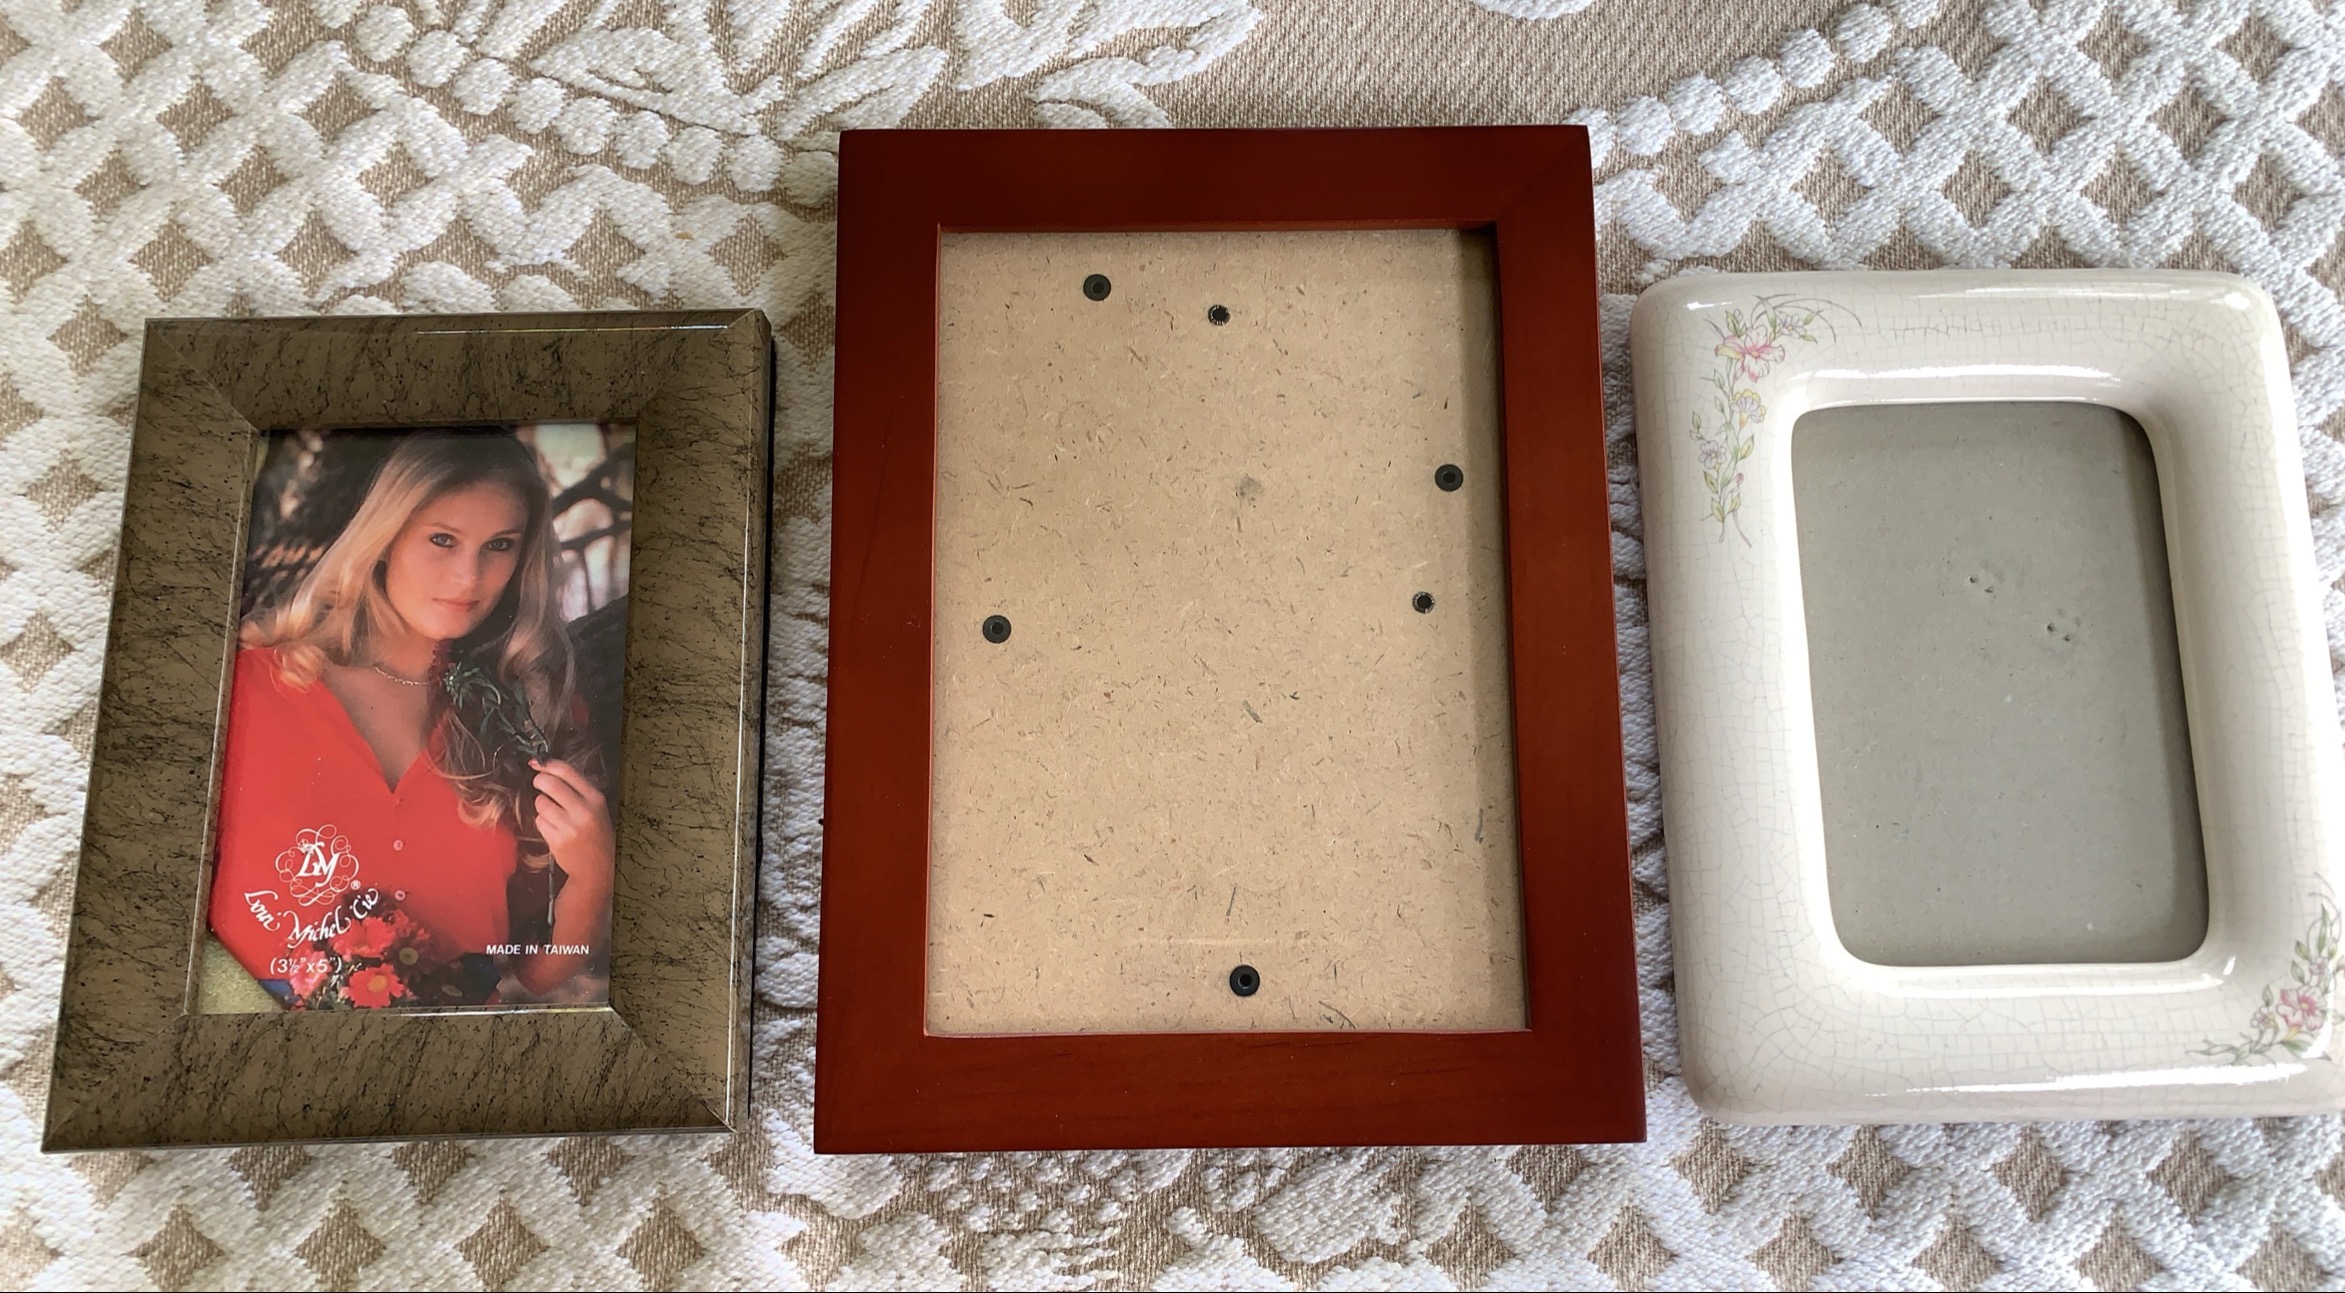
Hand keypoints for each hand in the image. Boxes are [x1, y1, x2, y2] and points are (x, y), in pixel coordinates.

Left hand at [530, 758, 613, 889]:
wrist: (598, 867)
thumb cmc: (595, 834)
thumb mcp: (596, 806)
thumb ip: (576, 787)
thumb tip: (547, 767)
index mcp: (595, 798)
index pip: (566, 771)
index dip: (547, 764)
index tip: (539, 764)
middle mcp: (584, 810)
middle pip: (548, 783)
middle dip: (539, 781)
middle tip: (540, 784)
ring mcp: (570, 826)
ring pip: (540, 803)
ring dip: (542, 806)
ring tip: (554, 814)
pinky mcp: (557, 840)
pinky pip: (539, 821)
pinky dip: (542, 823)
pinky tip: (554, 829)